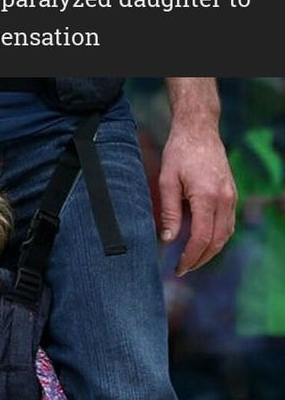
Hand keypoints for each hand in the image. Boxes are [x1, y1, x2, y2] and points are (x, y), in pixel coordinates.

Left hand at [159, 84, 236, 276]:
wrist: (199, 130)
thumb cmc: (180, 152)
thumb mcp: (166, 181)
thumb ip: (168, 212)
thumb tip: (167, 240)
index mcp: (206, 196)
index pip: (201, 237)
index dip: (190, 257)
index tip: (178, 268)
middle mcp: (224, 198)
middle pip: (217, 241)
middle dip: (199, 259)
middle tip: (182, 269)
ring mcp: (231, 196)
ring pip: (225, 235)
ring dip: (210, 251)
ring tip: (191, 260)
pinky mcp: (232, 194)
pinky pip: (228, 224)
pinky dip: (217, 238)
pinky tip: (202, 243)